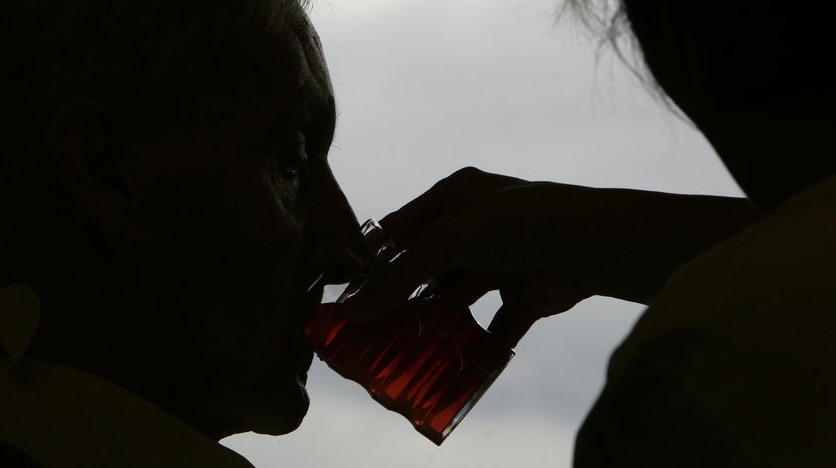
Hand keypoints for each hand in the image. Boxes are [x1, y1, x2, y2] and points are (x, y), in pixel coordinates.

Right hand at [341, 167, 761, 346]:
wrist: (584, 244)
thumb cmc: (511, 223)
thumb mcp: (446, 243)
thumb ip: (400, 278)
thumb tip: (354, 312)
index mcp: (455, 196)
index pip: (404, 227)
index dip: (377, 257)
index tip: (349, 289)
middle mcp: (476, 227)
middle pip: (429, 266)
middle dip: (404, 296)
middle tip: (370, 327)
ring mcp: (501, 261)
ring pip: (459, 298)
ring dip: (437, 323)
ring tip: (401, 350)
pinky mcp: (524, 294)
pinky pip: (495, 326)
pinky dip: (479, 346)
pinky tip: (455, 366)